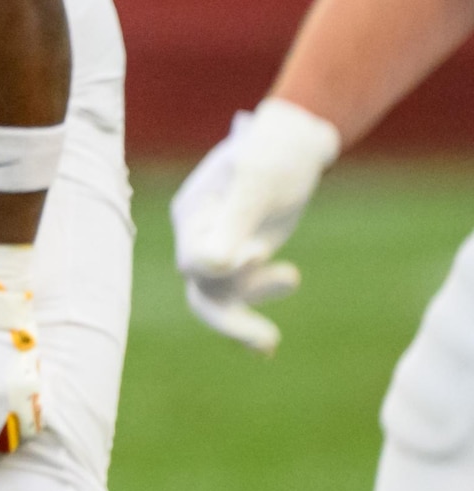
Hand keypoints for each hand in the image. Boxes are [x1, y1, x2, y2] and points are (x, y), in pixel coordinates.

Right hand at [176, 98, 340, 352]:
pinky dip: (252, 312)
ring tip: (270, 343)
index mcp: (194, 214)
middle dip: (228, 319)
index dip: (223, 263)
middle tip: (266, 341)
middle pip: (201, 287)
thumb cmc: (276, 154)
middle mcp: (200, 236)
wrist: (296, 144)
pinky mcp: (243, 257)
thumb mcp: (259, 184)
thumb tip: (211, 266)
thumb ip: (233, 223)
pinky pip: (239, 294)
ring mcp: (221, 248)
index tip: (259, 251)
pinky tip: (267, 346)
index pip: (195, 257)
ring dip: (243, 319)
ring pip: (218, 297)